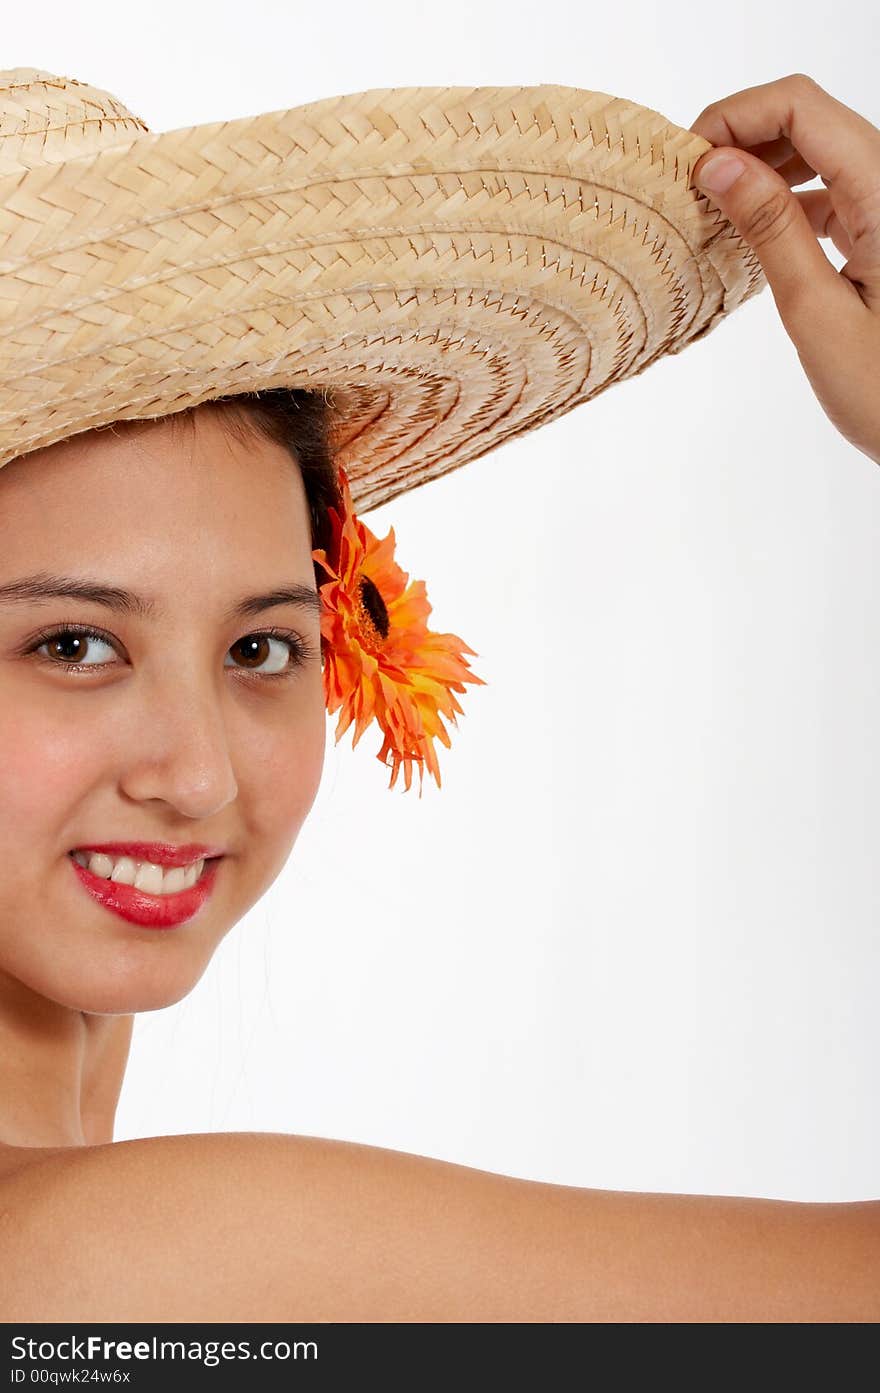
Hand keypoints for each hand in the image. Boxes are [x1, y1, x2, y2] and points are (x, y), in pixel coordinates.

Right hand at [688, 73, 879, 467]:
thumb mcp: (817, 312)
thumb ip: (770, 229)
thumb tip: (719, 165)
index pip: (801, 107)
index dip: (736, 116)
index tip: (688, 162)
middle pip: (810, 119)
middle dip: (743, 138)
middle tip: (690, 189)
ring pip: (820, 152)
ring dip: (763, 168)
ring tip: (714, 213)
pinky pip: (833, 191)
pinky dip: (787, 201)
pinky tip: (752, 236)